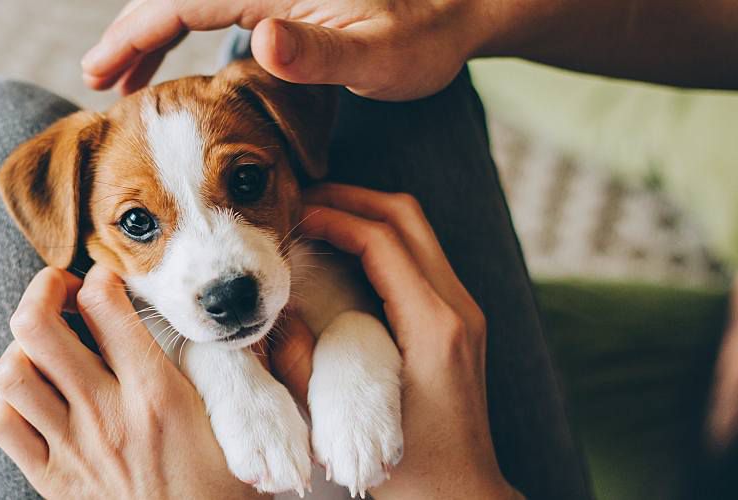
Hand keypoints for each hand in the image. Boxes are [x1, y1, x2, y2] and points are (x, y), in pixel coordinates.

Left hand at [0, 265, 258, 498]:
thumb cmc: (222, 492)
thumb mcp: (232, 426)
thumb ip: (216, 371)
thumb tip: (206, 324)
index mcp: (157, 393)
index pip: (104, 303)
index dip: (100, 275)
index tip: (108, 280)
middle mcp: (107, 414)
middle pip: (36, 325)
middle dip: (42, 290)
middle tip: (61, 292)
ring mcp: (72, 448)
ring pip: (10, 371)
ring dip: (23, 350)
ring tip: (47, 349)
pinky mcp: (51, 480)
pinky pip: (1, 424)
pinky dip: (9, 404)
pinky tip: (37, 401)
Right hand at [81, 0, 487, 99]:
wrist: (462, 7)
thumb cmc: (427, 37)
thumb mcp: (381, 55)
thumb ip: (320, 53)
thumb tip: (259, 40)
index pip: (183, 2)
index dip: (134, 34)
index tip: (98, 73)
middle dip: (131, 35)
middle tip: (96, 83)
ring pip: (191, 1)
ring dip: (154, 34)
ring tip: (125, 79)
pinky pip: (215, 8)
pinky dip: (185, 32)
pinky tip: (180, 66)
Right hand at [269, 184, 520, 498]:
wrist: (464, 498)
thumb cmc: (411, 470)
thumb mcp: (344, 420)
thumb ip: (302, 365)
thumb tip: (274, 313)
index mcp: (433, 326)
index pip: (382, 239)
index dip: (333, 216)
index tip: (292, 215)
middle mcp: (457, 308)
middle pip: (407, 217)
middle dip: (352, 198)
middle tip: (302, 201)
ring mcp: (463, 313)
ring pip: (416, 231)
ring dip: (366, 215)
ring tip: (317, 218)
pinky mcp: (458, 323)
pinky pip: (420, 258)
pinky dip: (380, 242)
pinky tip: (342, 255)